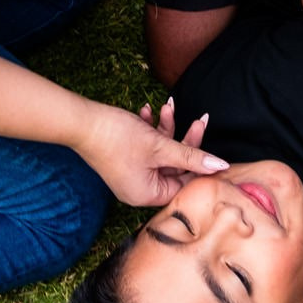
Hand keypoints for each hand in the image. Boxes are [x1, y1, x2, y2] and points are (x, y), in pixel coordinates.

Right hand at [76, 97, 228, 206]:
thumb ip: (192, 157)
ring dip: (166, 129)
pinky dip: (150, 131)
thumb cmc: (118, 138)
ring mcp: (131, 174)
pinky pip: (147, 149)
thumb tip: (220, 165)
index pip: (184, 185)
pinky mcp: (125, 160)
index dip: (200, 165)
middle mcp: (139, 189)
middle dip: (184, 140)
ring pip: (161, 154)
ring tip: (168, 107)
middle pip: (175, 167)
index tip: (213, 148)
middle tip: (198, 119)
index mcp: (147, 195)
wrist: (82, 122)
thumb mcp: (160, 146)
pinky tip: (147, 111)